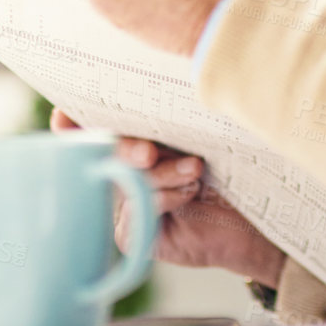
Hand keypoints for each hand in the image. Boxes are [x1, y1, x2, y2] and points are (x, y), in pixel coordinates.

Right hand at [52, 110, 284, 287]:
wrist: (260, 214)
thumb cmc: (234, 165)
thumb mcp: (200, 134)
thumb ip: (171, 119)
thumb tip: (145, 91)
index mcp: (135, 137)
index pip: (88, 125)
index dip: (71, 121)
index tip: (65, 118)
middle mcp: (123, 168)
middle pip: (102, 152)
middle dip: (124, 148)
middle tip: (149, 152)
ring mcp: (125, 201)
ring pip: (123, 180)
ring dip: (161, 173)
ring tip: (194, 170)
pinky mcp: (133, 234)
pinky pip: (136, 211)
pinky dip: (164, 198)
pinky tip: (190, 191)